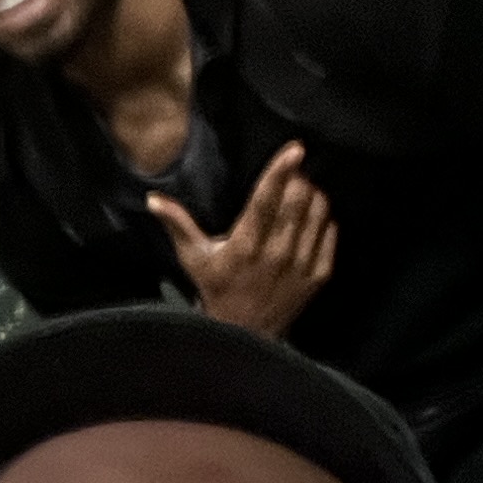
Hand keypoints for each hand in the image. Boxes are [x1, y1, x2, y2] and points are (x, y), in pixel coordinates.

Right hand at [152, 143, 334, 333]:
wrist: (246, 332)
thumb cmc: (217, 289)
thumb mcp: (194, 258)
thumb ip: (177, 224)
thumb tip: (153, 199)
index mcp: (245, 245)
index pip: (266, 200)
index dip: (280, 171)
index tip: (295, 149)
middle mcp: (276, 254)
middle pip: (298, 201)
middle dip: (298, 178)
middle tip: (293, 171)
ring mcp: (300, 265)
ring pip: (317, 213)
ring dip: (312, 195)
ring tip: (302, 191)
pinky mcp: (318, 275)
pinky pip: (329, 233)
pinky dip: (323, 218)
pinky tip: (311, 217)